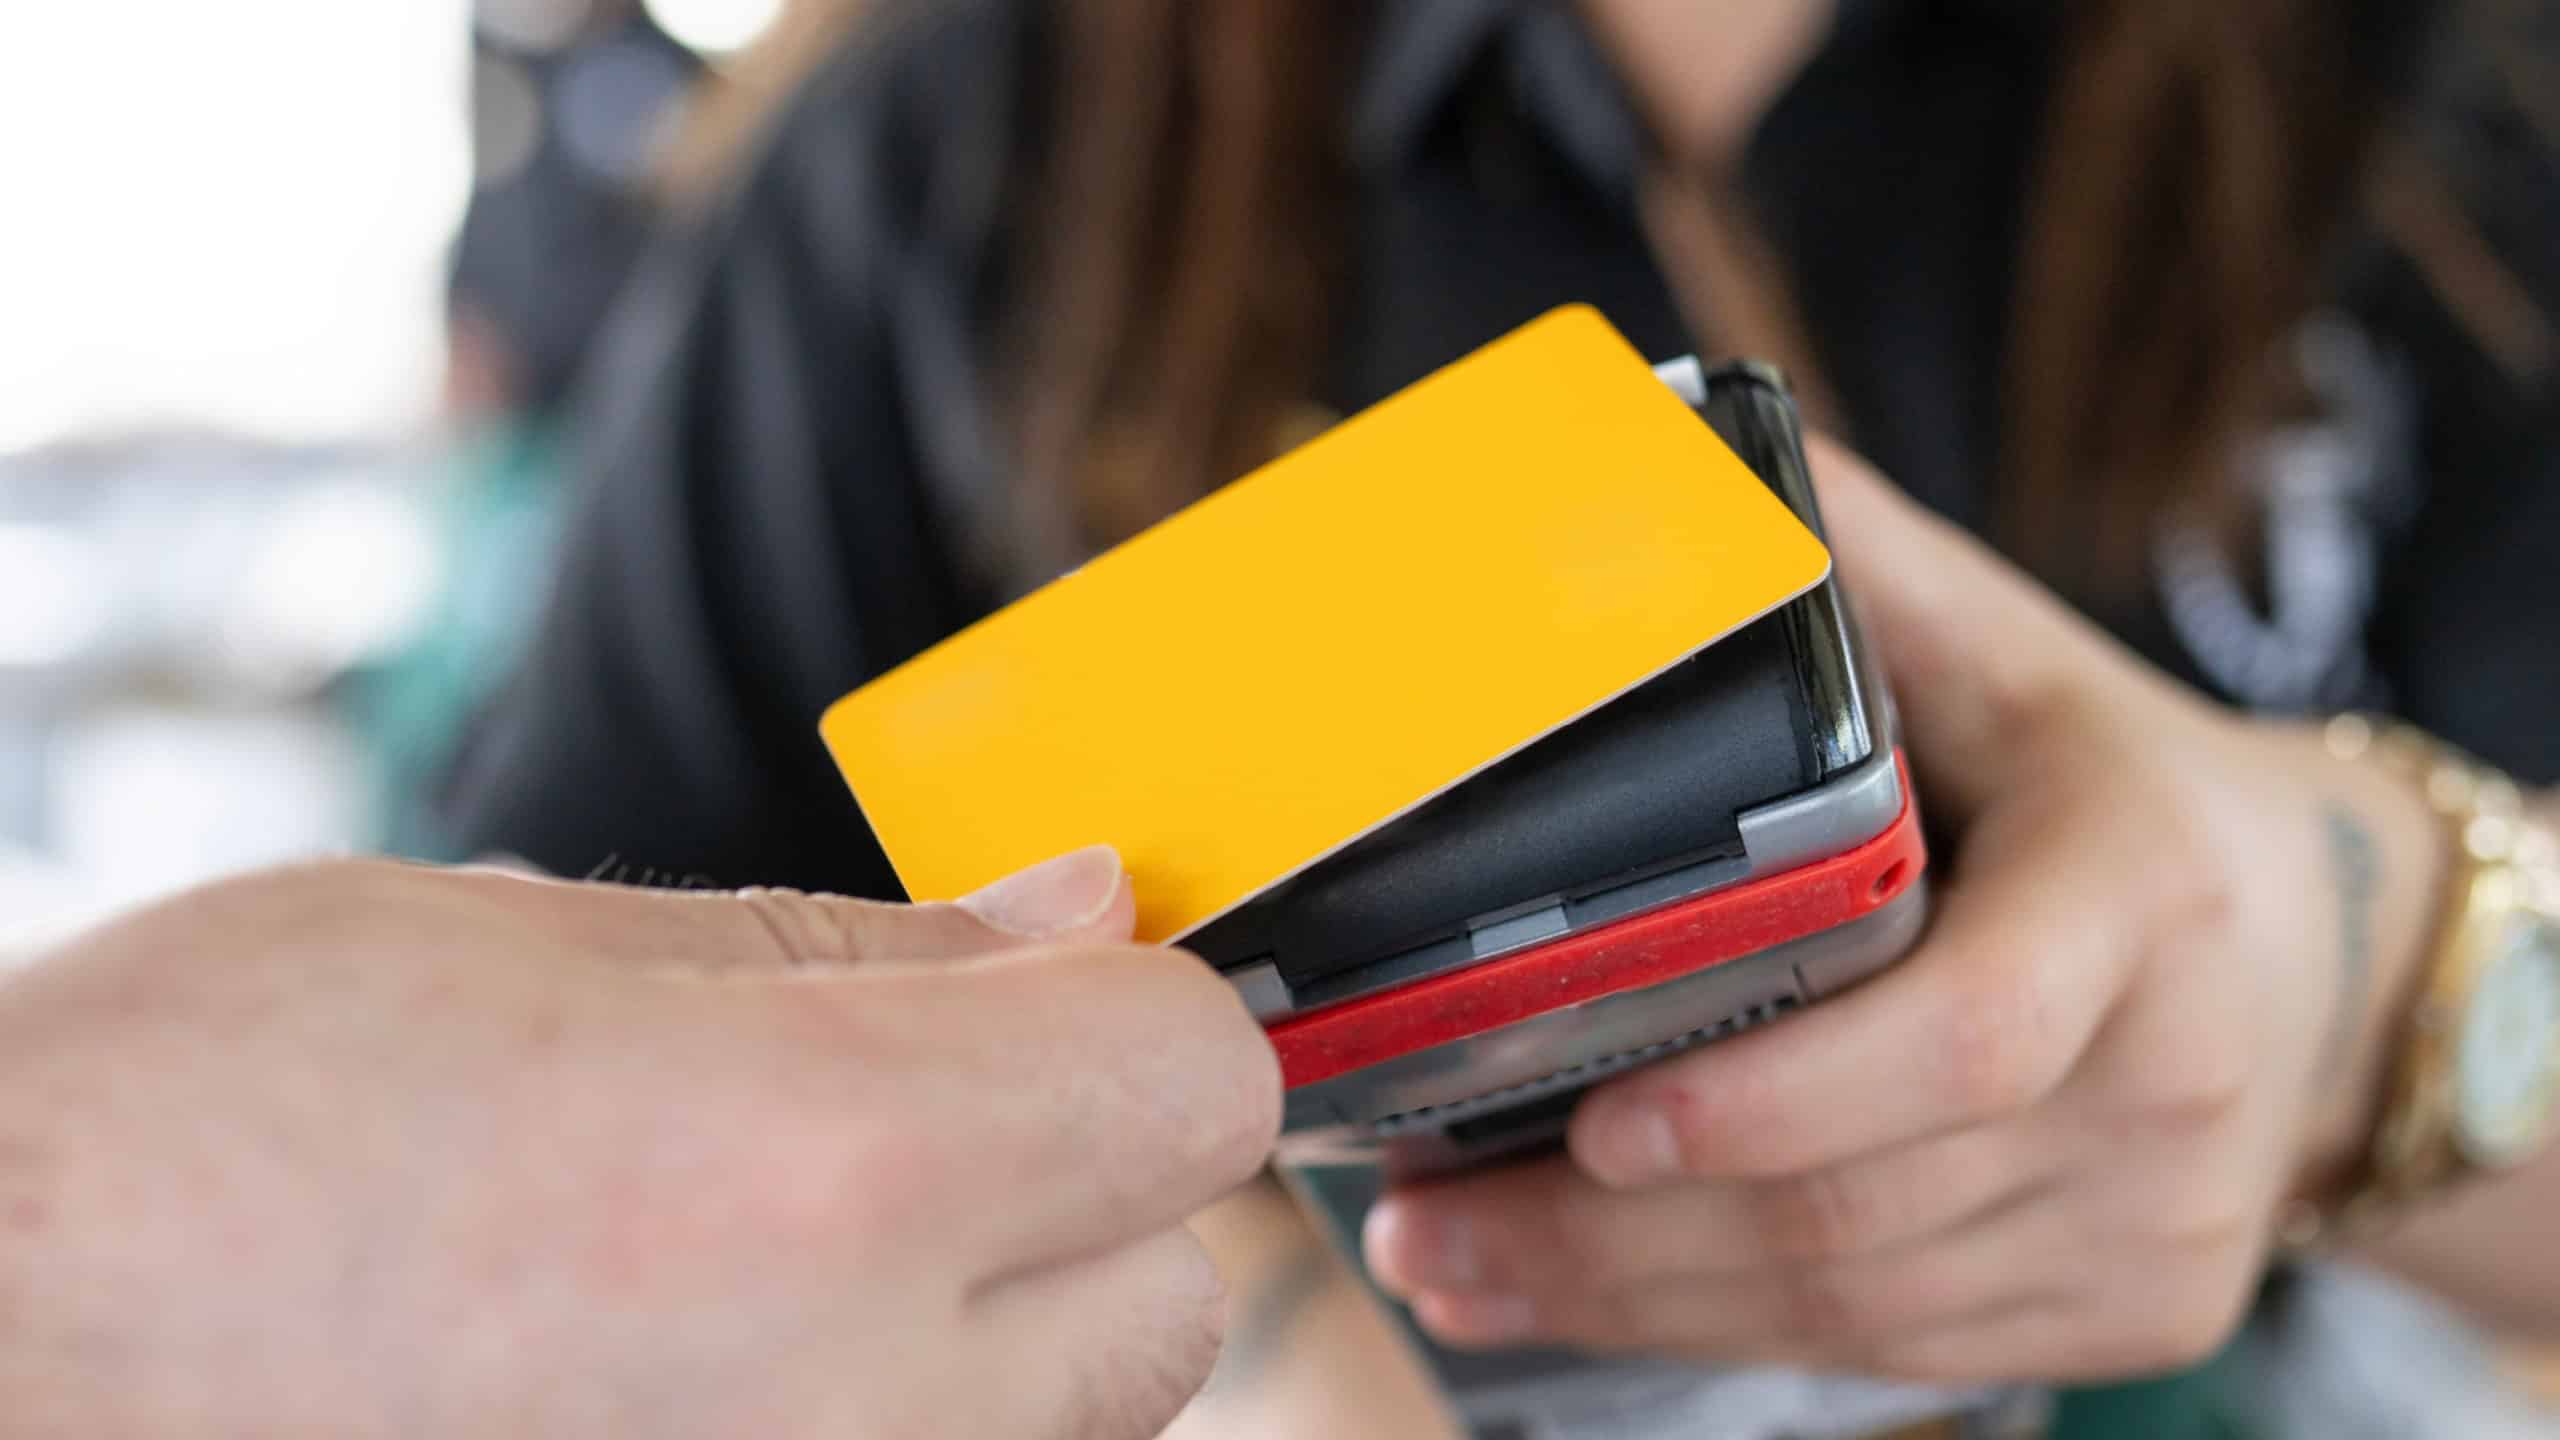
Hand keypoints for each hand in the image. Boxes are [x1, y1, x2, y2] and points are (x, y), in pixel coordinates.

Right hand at [0, 849, 1279, 1437]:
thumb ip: (850, 950)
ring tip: (722, 1270)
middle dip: (1069, 1189)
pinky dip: (859, 1430)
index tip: (1033, 983)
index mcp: (821, 1177)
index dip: (1123, 1006)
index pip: (1191, 1082)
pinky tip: (671, 1380)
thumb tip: (1075, 909)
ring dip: (968, 1334)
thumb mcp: (512, 950)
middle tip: (870, 1132)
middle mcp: (864, 1421)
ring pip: (1052, 1434)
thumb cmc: (169, 1151)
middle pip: (1163, 1295)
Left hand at [1363, 438, 2451, 1383]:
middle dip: (1616, 1235)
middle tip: (1421, 1225)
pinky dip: (1728, 1333)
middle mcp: (2173, 1083)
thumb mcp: (2019, 664)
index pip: (1968, 1034)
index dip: (1777, 1099)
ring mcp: (2160, 1222)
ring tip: (1456, 1267)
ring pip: (1861, 1304)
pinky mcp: (2140, 1311)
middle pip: (1865, 1205)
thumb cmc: (2118, 792)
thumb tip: (1666, 448)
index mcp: (2143, 896)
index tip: (1598, 1124)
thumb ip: (1865, 577)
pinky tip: (1590, 1304)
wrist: (2328, 958)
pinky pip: (1901, 1353)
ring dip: (1636, 1300)